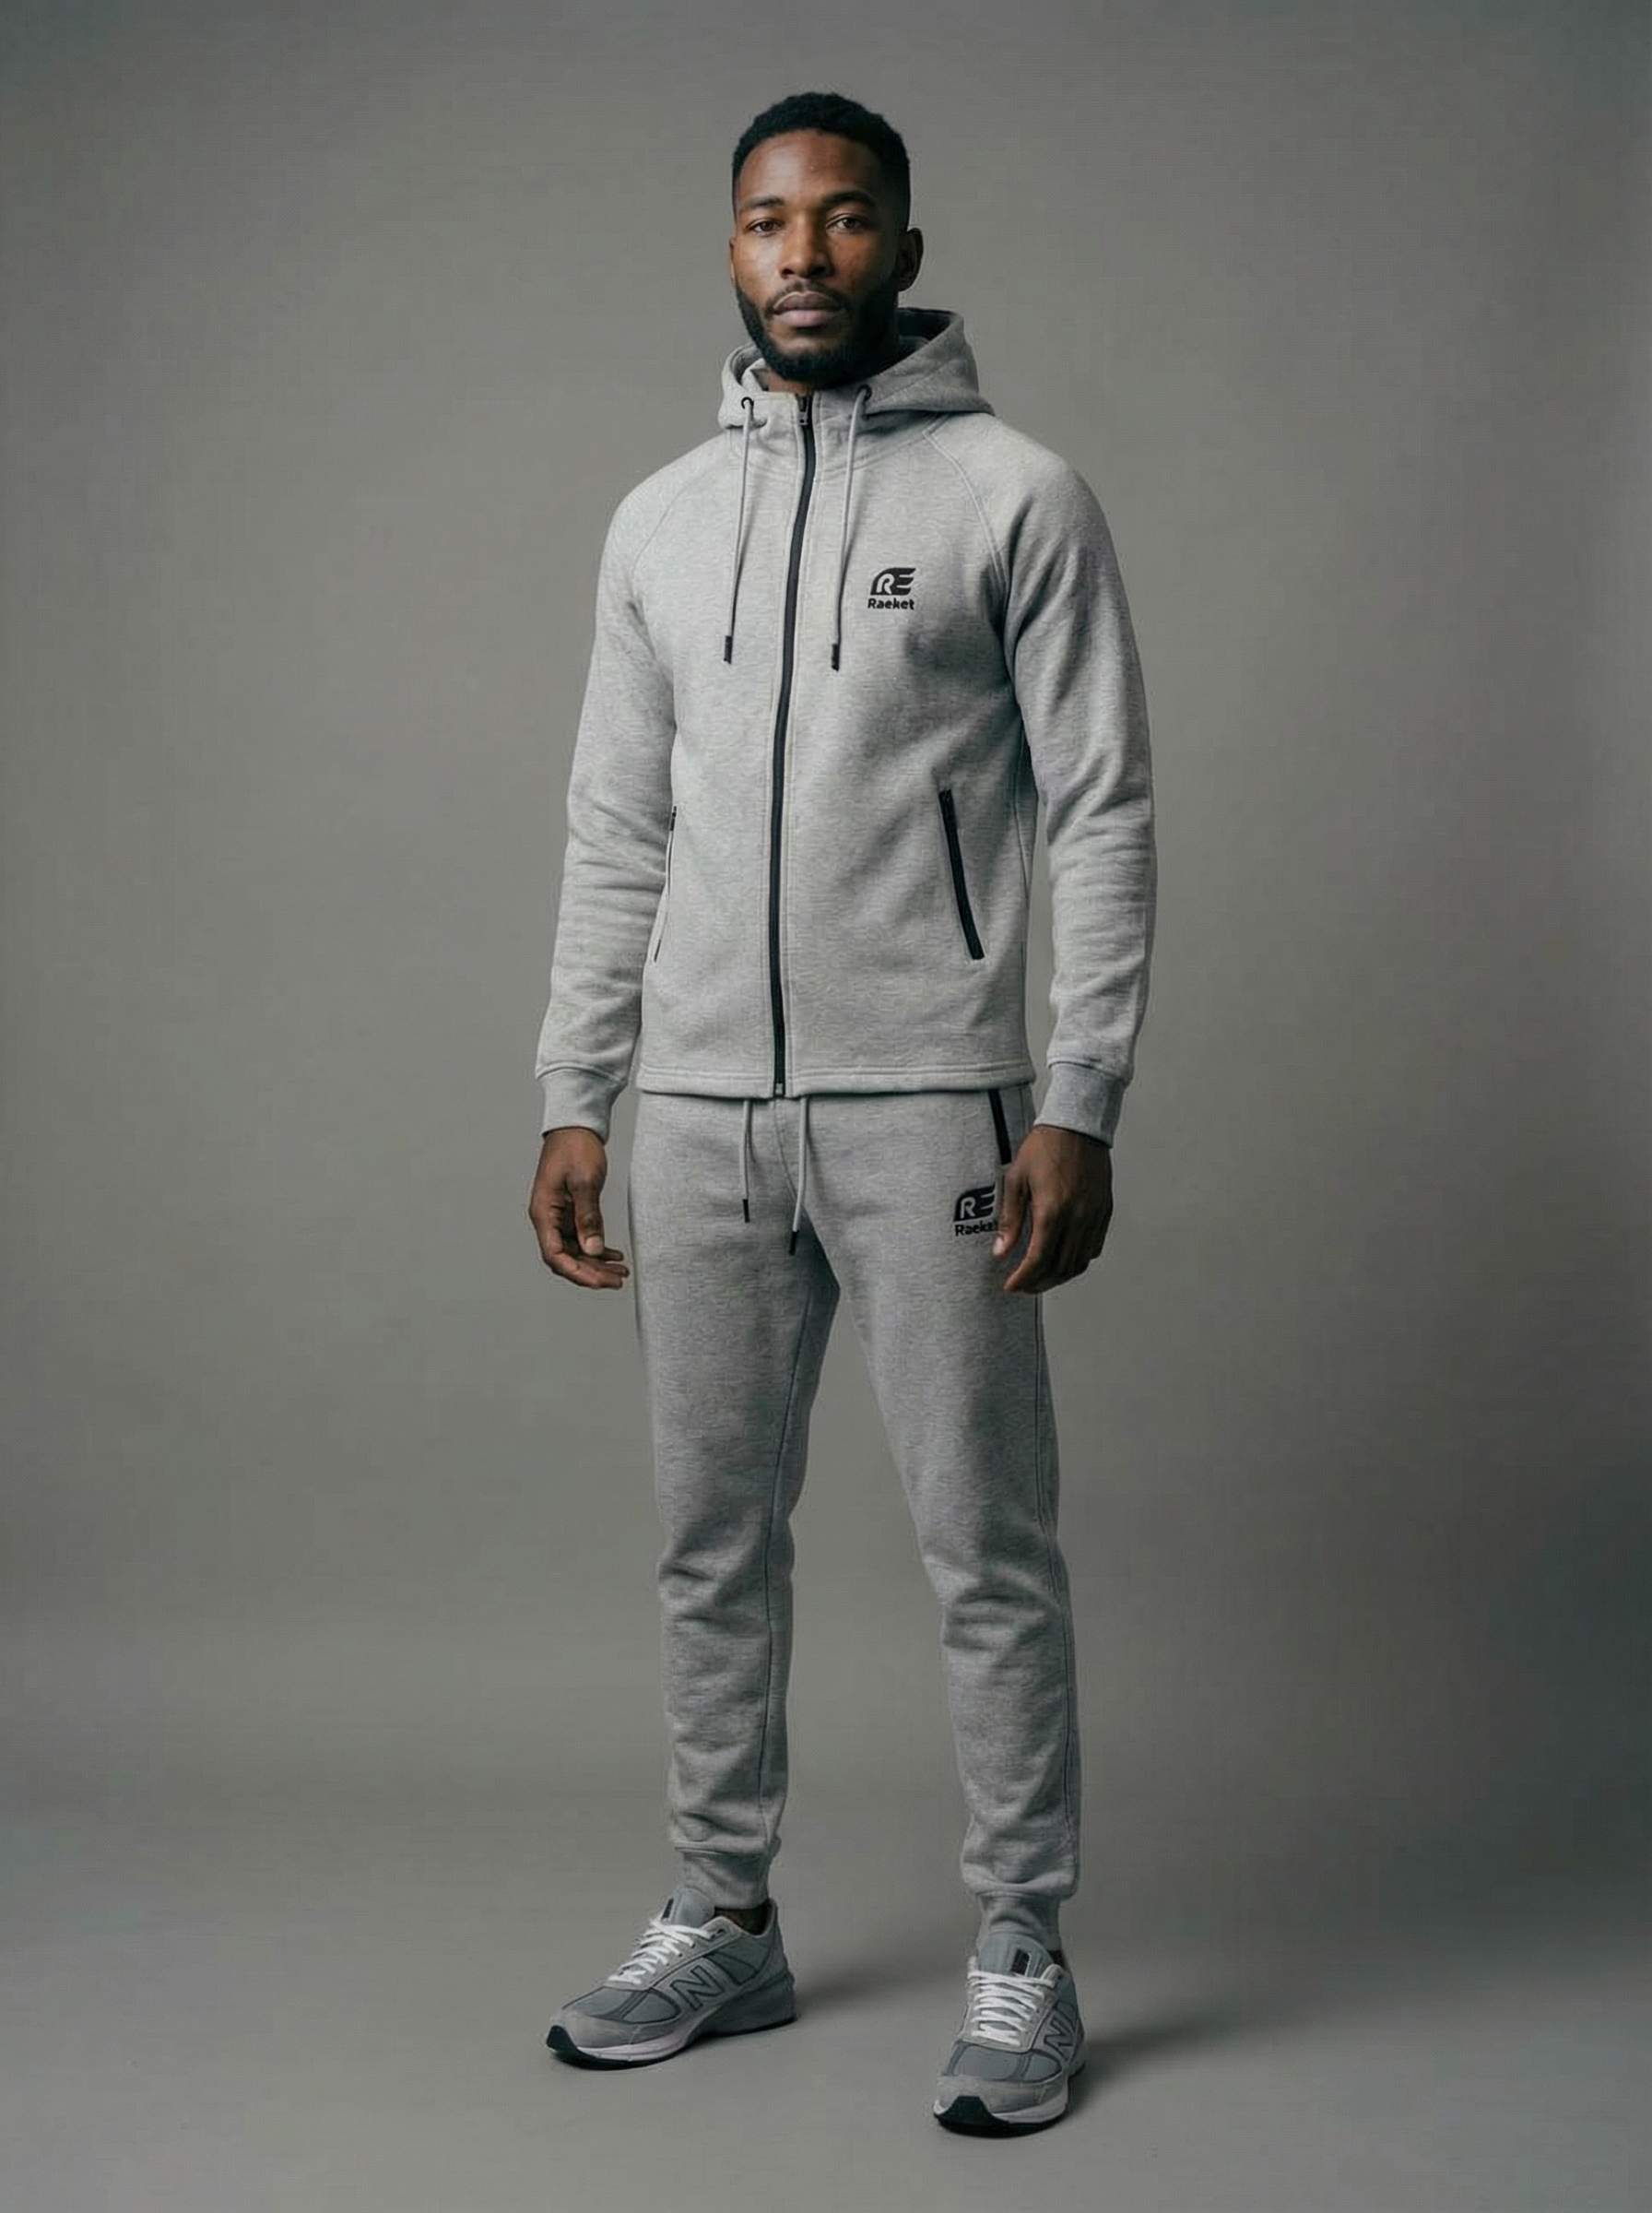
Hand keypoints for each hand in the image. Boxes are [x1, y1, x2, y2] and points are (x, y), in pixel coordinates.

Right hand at [528, 1127, 629, 1288]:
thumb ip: (588, 1217)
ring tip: (621, 1271)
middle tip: (617, 1280)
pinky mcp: (570, 1211)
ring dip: (596, 1263)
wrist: (575, 1125)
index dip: (578, 1273)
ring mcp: (558, 1216)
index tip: (601, 1281)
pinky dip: (597, 1248)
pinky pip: (581, 1238)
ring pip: (575, 1251)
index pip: (555, 1256)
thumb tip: (593, 1250)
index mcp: (544, 1213)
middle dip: (591, 1273)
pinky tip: (614, 1254)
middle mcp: (547, 1218)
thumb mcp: (585, 1182)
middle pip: (565, 1259)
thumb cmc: (575, 1147)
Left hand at [994, 1124, 1112, 1294]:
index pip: (1038, 1260)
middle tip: (1023, 1287)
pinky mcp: (1104, 1211)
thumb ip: (1010, 1220)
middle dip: (1039, 1283)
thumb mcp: (1016, 1180)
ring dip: (1059, 1277)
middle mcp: (1077, 1218)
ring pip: (1079, 1262)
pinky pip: (1094, 1248)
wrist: (1077, 1127)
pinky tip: (1064, 1259)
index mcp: (1052, 1211)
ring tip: (1042, 1279)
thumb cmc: (1044, 1148)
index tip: (1011, 1286)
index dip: (1023, 1279)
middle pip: (1060, 1268)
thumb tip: (1000, 1252)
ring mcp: (1094, 1216)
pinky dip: (1078, 1261)